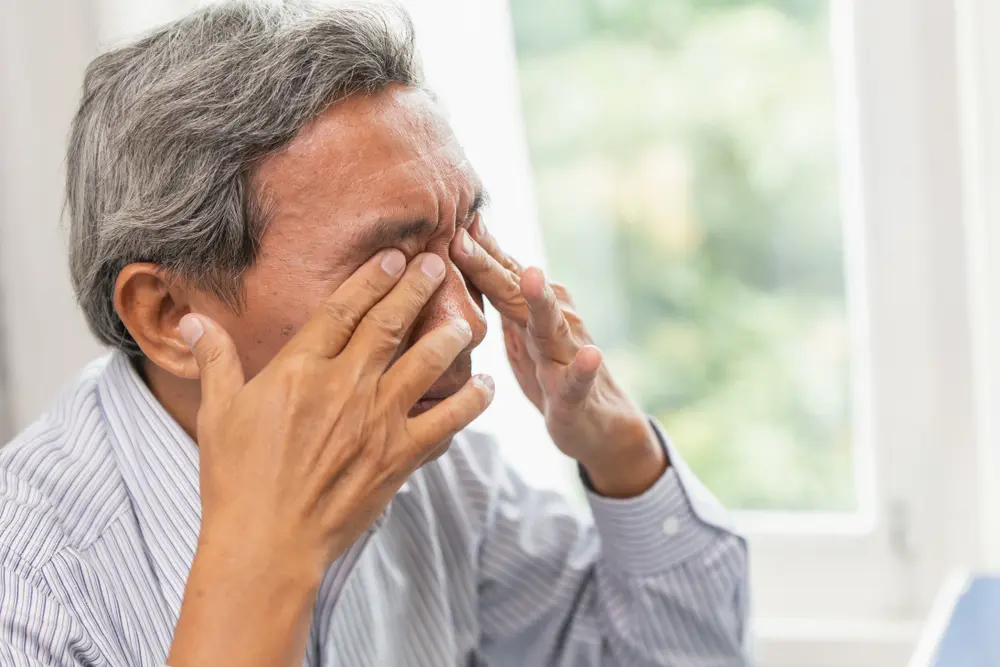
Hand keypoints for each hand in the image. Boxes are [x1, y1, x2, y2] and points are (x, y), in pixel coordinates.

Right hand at [168, 250, 493, 666]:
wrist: (266, 543)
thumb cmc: (236, 480)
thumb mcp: (218, 413)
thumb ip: (215, 360)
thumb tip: (193, 321)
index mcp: (300, 369)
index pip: (342, 309)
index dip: (371, 278)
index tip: (394, 256)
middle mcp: (344, 386)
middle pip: (389, 324)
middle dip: (417, 288)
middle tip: (438, 265)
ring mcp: (376, 420)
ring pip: (425, 363)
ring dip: (449, 336)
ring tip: (467, 320)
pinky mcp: (398, 456)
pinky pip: (446, 421)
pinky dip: (471, 402)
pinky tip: (487, 387)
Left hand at [451, 218, 664, 496]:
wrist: (598, 420)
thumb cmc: (550, 369)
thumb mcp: (519, 326)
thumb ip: (499, 290)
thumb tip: (464, 244)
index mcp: (530, 308)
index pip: (498, 272)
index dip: (471, 247)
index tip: (445, 217)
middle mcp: (552, 320)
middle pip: (515, 290)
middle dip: (489, 264)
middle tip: (462, 237)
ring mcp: (567, 353)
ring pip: (552, 324)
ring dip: (542, 300)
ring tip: (532, 276)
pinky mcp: (577, 391)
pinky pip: (579, 380)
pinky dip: (585, 368)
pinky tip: (591, 356)